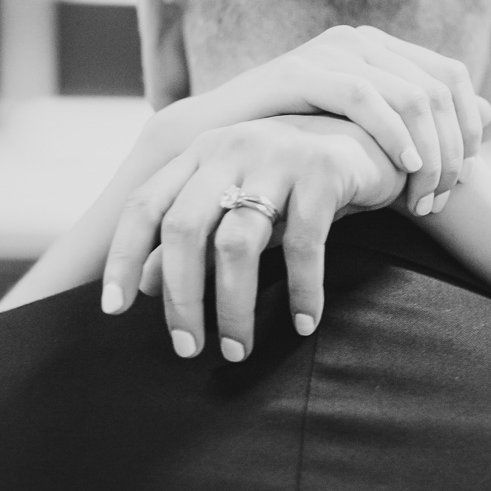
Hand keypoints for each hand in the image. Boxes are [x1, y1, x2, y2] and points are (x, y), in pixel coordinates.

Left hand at [102, 115, 404, 361]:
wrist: (376, 140)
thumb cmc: (300, 181)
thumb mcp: (243, 205)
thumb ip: (198, 239)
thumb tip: (148, 285)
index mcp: (202, 153)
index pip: (145, 205)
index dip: (123, 257)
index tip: (114, 310)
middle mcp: (231, 146)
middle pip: (184, 229)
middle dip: (182, 298)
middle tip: (188, 349)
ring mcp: (277, 153)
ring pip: (238, 243)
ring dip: (235, 307)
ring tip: (237, 349)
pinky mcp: (324, 168)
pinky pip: (304, 242)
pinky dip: (303, 290)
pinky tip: (305, 323)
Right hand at [157, 25, 490, 214]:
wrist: (213, 148)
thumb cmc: (291, 149)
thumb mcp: (366, 137)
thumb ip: (425, 124)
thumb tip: (489, 111)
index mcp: (380, 50)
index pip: (453, 78)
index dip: (469, 129)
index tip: (464, 179)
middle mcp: (361, 40)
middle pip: (440, 90)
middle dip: (451, 151)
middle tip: (442, 199)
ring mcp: (332, 50)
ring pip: (413, 97)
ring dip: (428, 154)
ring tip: (423, 198)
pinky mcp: (302, 70)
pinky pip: (366, 99)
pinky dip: (394, 136)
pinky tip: (403, 171)